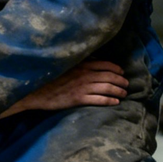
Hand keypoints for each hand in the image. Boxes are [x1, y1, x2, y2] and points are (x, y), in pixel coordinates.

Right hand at [13, 60, 128, 112]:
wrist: (36, 90)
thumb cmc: (49, 77)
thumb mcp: (65, 64)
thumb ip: (78, 62)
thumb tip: (92, 59)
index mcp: (81, 64)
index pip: (104, 64)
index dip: (116, 68)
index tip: (121, 72)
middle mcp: (84, 74)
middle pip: (109, 76)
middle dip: (121, 80)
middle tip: (126, 84)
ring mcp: (82, 86)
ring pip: (107, 87)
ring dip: (118, 90)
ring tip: (124, 94)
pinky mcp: (78, 99)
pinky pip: (99, 99)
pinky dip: (110, 100)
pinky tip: (116, 102)